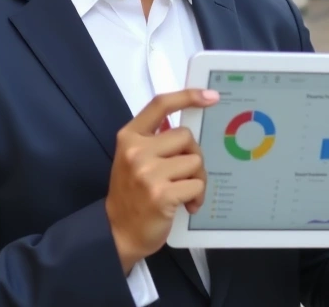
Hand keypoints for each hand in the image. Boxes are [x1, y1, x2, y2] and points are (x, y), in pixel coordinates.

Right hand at [105, 89, 219, 273]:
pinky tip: (188, 205)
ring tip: (186, 192)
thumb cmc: (131, 194)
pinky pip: (197, 185)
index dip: (187, 96)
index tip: (211, 96)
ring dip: (197, 178)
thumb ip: (155, 141)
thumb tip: (187, 130)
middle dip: (192, 154)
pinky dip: (197, 196)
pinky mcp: (162, 194)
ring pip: (195, 161)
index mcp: (129, 136)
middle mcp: (137, 151)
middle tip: (186, 173)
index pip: (160, 105)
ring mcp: (148, 173)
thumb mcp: (134, 159)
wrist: (117, 232)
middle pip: (186, 136)